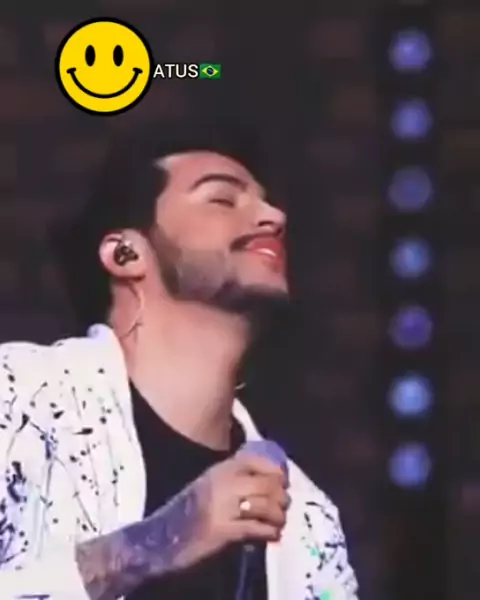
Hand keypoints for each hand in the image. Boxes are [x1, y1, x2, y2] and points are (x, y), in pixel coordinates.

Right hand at [76, 452, 288, 598]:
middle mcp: (224, 483)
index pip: (255, 460)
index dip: (275, 470)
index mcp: (220, 470)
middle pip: (266, 484)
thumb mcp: (209, 484)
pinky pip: (256, 528)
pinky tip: (272, 534)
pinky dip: (269, 532)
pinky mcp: (224, 530)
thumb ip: (233, 480)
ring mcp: (224, 507)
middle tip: (284, 505)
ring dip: (278, 516)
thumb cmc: (189, 510)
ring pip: (265, 506)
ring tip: (279, 522)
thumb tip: (266, 481)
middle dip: (281, 496)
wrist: (163, 536)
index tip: (283, 481)